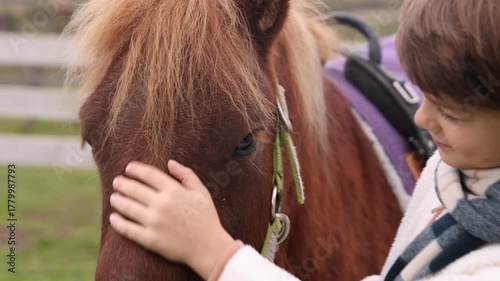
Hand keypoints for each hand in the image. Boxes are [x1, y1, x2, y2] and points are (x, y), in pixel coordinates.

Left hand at [109, 160, 235, 279]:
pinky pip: (128, 229)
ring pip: (128, 208)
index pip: (149, 174)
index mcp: (174, 191)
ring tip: (114, 197)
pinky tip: (113, 218)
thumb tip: (170, 162)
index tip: (128, 168)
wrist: (208, 247)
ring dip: (118, 200)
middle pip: (134, 189)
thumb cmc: (206, 218)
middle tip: (117, 181)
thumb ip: (186, 175)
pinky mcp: (150, 239)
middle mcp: (162, 204)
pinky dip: (118, 223)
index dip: (136, 169)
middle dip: (122, 184)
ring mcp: (154, 222)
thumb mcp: (201, 192)